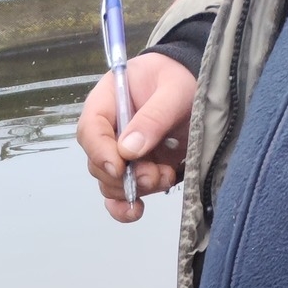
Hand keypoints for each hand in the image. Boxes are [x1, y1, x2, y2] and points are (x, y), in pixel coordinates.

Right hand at [76, 51, 197, 221]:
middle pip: (99, 164)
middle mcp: (108, 132)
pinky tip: (137, 210)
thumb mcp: (174, 89)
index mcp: (108, 102)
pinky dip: (126, 207)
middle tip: (154, 174)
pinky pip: (119, 196)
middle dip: (125, 177)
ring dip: (136, 189)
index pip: (90, 130)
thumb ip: (154, 116)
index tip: (120, 167)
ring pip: (112, 184)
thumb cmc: (181, 77)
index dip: (100, 152)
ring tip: (165, 176)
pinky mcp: (135, 172)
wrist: (197, 84)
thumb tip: (128, 152)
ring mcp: (120, 155)